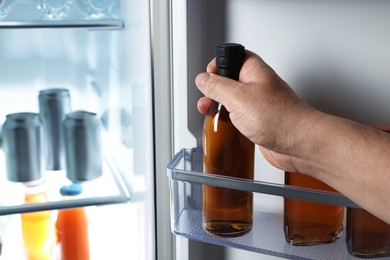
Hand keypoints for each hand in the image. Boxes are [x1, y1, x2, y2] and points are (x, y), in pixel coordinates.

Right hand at [195, 50, 315, 171]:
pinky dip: (227, 120)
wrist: (298, 144)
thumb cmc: (279, 118)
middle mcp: (256, 86)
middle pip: (228, 80)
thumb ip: (216, 86)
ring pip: (231, 100)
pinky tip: (222, 126)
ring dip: (218, 106)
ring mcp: (257, 105)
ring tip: (209, 112)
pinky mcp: (257, 122)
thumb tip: (203, 79)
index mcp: (254, 71)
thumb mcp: (237, 97)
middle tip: (206, 98)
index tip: (208, 77)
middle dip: (213, 89)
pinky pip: (237, 117)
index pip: (232, 57)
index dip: (218, 65)